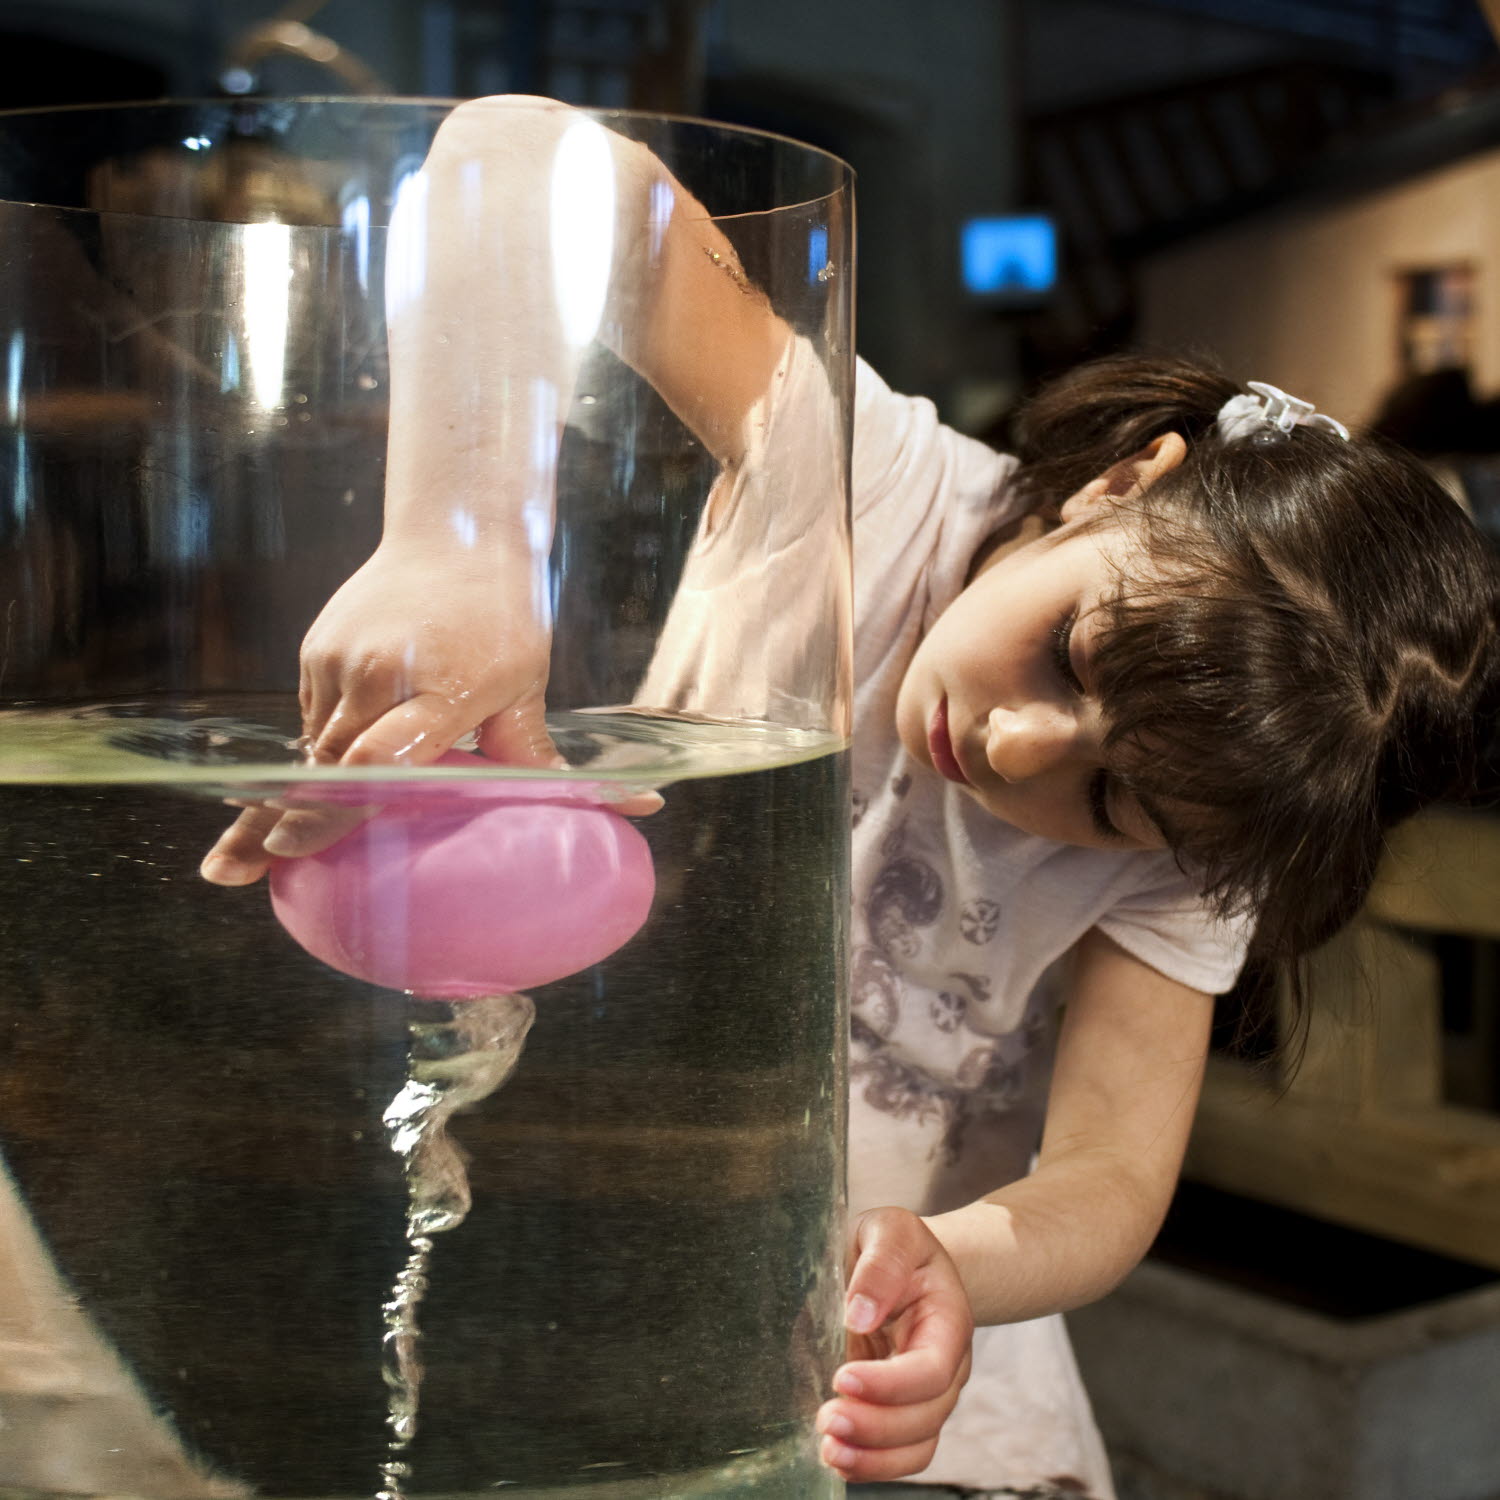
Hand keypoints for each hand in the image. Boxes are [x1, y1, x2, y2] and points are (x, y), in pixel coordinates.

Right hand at [200, 541, 556, 886]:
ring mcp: (340, 658)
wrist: (457, 534)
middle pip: (323, 763)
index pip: (375, 758)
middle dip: (279, 820)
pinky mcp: (317, 649)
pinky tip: (306, 782)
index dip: (332, 807)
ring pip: (311, 746)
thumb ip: (531, 753)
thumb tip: (615, 802)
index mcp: (440, 689)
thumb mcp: (524, 688)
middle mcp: (380, 674)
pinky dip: (315, 750)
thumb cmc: (503, 617)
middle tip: (233, 873)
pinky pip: (312, 716)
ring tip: (248, 850)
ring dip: (288, 795)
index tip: (294, 847)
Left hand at [816, 1207, 973, 1482]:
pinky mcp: (900, 1410)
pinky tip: (835, 1456)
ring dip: (873, 1458)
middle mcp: (945, 1366)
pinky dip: (871, 1464)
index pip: (932, 1370)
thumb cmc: (893, 1244)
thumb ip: (882, 1263)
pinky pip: (899, 1453)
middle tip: (827, 1419)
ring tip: (829, 1449)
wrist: (895, 1259)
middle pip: (925, 1417)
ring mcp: (925, 1394)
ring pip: (916, 1446)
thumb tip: (859, 1313)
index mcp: (947, 1321)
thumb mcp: (890, 1230)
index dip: (892, 1385)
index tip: (844, 1377)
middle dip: (877, 1428)